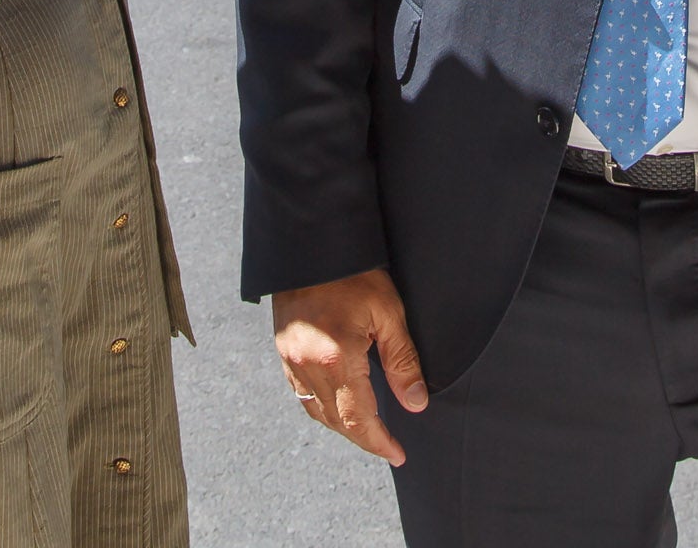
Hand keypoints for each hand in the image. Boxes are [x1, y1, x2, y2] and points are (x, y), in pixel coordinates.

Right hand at [272, 266, 428, 464]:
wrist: (310, 243)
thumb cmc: (353, 273)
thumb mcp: (388, 314)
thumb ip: (403, 362)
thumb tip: (415, 403)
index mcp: (336, 358)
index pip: (358, 419)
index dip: (379, 442)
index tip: (397, 454)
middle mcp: (307, 365)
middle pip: (336, 422)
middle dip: (363, 438)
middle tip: (387, 446)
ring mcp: (290, 360)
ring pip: (316, 411)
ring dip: (341, 426)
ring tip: (367, 429)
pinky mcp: (283, 351)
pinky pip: (301, 394)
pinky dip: (321, 407)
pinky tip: (337, 403)